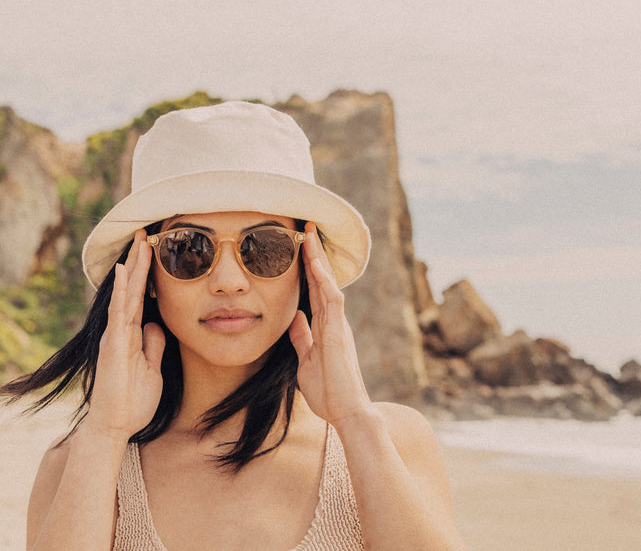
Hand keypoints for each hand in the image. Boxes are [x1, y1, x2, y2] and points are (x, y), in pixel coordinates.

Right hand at [84, 229, 166, 440]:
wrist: (115, 426)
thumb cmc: (132, 401)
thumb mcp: (152, 369)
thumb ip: (153, 345)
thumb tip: (156, 324)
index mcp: (132, 335)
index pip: (142, 297)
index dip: (148, 274)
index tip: (155, 249)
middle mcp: (121, 330)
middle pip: (134, 288)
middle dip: (141, 261)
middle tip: (146, 232)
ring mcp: (116, 335)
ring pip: (127, 293)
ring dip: (134, 266)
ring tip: (139, 241)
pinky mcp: (114, 344)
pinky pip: (120, 312)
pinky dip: (124, 290)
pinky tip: (127, 271)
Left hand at [288, 223, 372, 427]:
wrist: (346, 412)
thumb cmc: (328, 391)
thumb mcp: (306, 361)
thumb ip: (302, 339)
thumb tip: (294, 318)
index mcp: (326, 327)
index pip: (315, 291)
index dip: (308, 268)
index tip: (300, 246)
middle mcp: (334, 321)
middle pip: (323, 280)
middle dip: (313, 254)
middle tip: (305, 228)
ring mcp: (337, 326)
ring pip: (328, 284)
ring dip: (318, 260)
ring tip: (308, 236)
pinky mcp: (338, 334)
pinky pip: (331, 300)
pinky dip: (324, 280)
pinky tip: (316, 264)